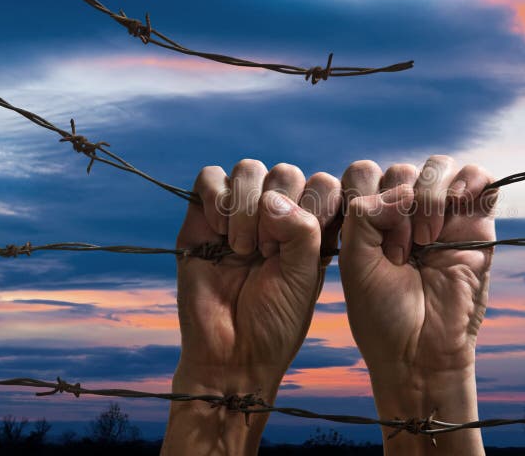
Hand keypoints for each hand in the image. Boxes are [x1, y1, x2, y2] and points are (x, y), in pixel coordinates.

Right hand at [162, 160, 341, 455]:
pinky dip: (216, 198)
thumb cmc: (275, 321)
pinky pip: (210, 178)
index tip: (303, 249)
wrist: (232, 354)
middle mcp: (276, 214)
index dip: (314, 206)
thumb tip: (270, 197)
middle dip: (277, 211)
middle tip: (267, 254)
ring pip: (248, 169)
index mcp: (310, 226)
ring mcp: (238, 213)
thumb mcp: (305, 275)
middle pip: (284, 172)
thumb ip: (303, 230)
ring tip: (243, 248)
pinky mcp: (202, 216)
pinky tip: (219, 234)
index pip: (322, 183)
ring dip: (245, 207)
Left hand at [339, 156, 496, 454]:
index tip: (369, 247)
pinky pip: (479, 178)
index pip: (365, 173)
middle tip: (400, 254)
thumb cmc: (382, 314)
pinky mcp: (477, 224)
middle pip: (401, 169)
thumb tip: (402, 189)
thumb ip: (363, 214)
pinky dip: (470, 179)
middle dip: (398, 209)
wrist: (419, 353)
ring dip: (429, 196)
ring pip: (437, 167)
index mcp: (371, 219)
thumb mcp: (356, 261)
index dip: (366, 202)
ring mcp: (442, 217)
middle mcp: (406, 213)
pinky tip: (457, 201)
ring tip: (426, 239)